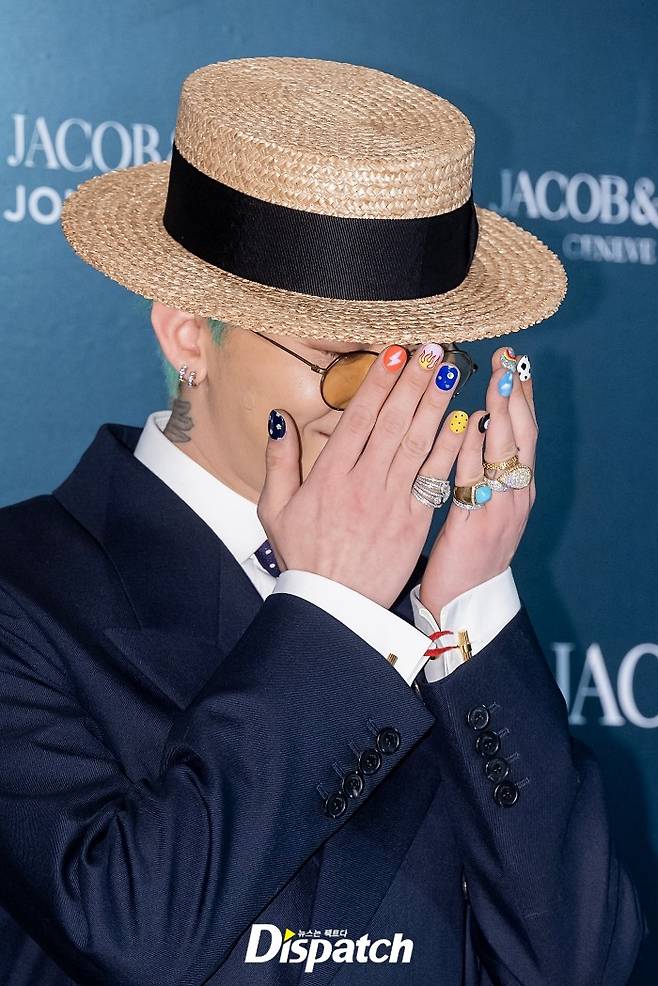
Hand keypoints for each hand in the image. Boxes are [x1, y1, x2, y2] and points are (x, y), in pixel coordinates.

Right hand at [257, 342, 468, 608]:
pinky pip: (435, 478)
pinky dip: (449, 449)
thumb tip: (280, 418)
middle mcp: (363, 482)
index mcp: (329, 476)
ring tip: (451, 371)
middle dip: (414, 382)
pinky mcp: (414, 521)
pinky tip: (462, 421)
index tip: (394, 353)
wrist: (332, 606)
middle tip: (433, 349)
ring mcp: (391, 501)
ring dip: (435, 404)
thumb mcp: (274, 509)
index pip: (358, 418)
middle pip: (393, 422)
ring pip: (417, 443)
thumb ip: (278, 461)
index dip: (378, 383)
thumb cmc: (302, 555)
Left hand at [419, 346, 536, 619]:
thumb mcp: (485, 507)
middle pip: (523, 437)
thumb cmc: (468, 552)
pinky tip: (467, 428)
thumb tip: (477, 425)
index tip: (515, 363)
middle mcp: (517, 497)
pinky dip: (472, 452)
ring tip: (494, 382)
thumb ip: (484, 469)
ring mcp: (499, 511)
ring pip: (505, 455)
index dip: (523, 397)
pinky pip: (474, 481)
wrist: (464, 603)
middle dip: (516, 397)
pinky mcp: (475, 526)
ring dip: (501, 416)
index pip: (526, 434)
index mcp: (520, 490)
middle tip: (507, 362)